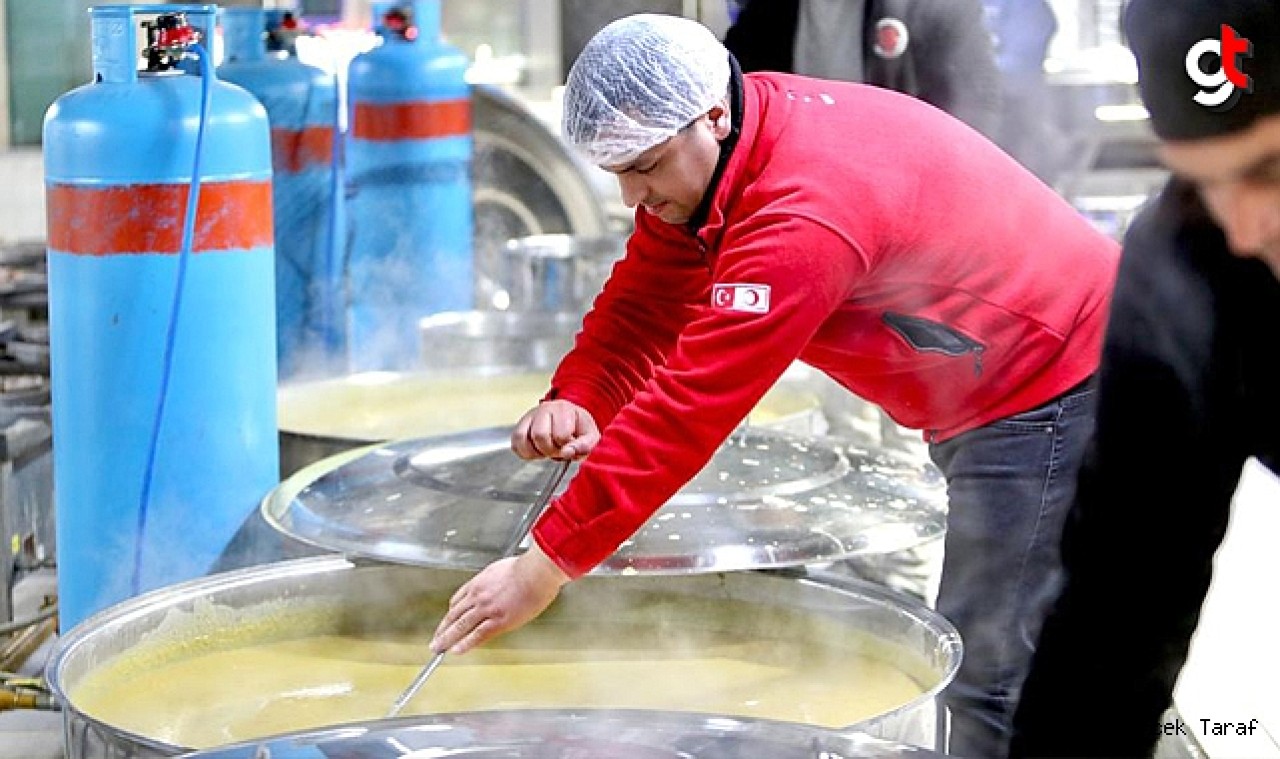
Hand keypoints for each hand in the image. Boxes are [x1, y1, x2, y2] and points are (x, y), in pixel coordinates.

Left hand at [430, 543, 569, 654]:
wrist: (536, 572)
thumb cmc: (527, 568)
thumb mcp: (502, 569)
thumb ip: (494, 581)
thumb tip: (495, 586)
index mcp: (479, 582)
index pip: (458, 600)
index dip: (450, 614)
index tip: (447, 620)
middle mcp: (478, 596)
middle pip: (454, 615)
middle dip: (442, 629)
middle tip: (435, 639)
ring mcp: (487, 609)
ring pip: (460, 626)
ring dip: (447, 639)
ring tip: (438, 648)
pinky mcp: (498, 621)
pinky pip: (477, 635)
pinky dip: (465, 644)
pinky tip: (457, 650)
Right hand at [512, 399, 599, 459]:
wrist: (570, 417)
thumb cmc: (580, 427)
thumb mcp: (591, 436)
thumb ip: (584, 445)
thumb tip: (568, 452)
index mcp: (563, 409)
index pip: (560, 435)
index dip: (565, 448)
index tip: (570, 448)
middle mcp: (544, 409)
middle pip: (539, 436)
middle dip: (549, 450)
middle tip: (557, 451)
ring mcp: (530, 416)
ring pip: (522, 437)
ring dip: (534, 452)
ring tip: (546, 452)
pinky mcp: (520, 425)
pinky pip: (515, 441)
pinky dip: (524, 452)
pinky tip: (536, 452)